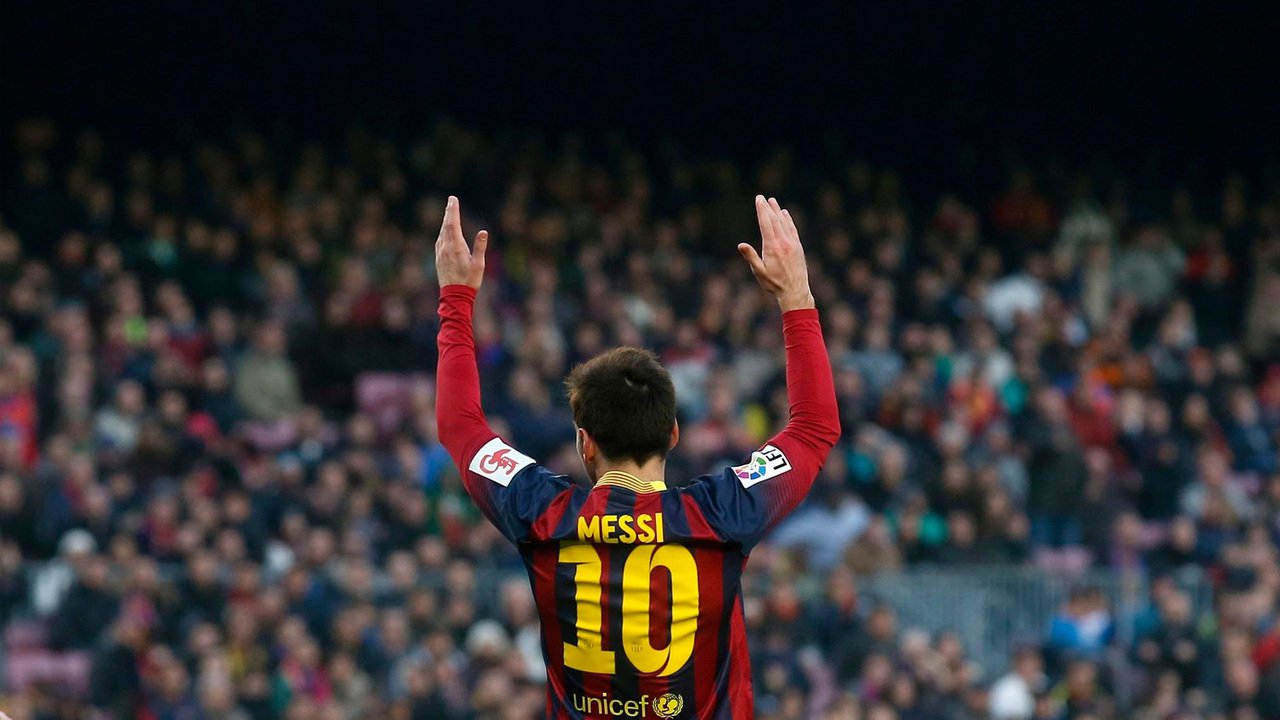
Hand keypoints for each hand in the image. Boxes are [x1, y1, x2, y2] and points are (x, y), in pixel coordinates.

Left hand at [435, 196, 488, 288]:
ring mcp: (440, 253)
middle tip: (451, 200)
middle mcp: (445, 248)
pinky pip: (439, 240)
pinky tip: (444, 231)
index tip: (453, 199)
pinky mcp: (439, 259)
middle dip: (449, 212)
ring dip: (445, 221)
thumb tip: (484, 232)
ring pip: (441, 232)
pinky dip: (443, 231)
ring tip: (449, 212)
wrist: (454, 296)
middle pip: (445, 225)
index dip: (453, 210)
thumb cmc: (469, 281)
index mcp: (456, 247)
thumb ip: (480, 247)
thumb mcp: (478, 265)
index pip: (452, 224)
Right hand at [739, 195, 814, 311]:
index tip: (758, 200)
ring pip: (784, 223)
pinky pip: (792, 229)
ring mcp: (792, 244)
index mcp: (772, 247)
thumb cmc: (774, 284)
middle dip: (768, 208)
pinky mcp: (798, 247)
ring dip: (778, 211)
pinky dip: (788, 220)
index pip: (766, 223)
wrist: (795, 291)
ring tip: (773, 201)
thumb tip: (741, 245)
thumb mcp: (759, 272)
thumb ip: (751, 257)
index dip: (762, 210)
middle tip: (762, 198)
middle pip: (775, 220)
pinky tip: (785, 214)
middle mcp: (783, 242)